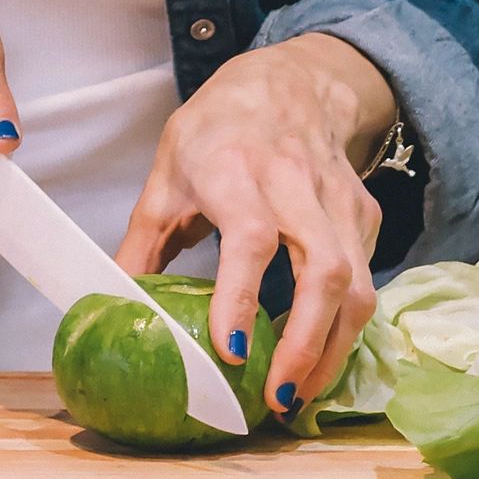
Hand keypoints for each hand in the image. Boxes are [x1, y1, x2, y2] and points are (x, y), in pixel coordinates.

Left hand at [116, 33, 396, 415]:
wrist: (290, 80)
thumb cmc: (218, 128)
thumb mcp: (166, 172)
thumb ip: (142, 243)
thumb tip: (111, 307)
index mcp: (233, 168)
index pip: (250, 236)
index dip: (241, 297)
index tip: (231, 353)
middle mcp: (294, 183)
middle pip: (323, 270)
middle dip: (306, 344)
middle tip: (277, 399)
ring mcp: (338, 200)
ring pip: (357, 284)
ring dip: (333, 350)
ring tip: (297, 395)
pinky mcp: (364, 215)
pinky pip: (366, 281)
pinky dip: (345, 329)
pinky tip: (317, 358)